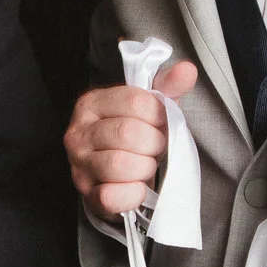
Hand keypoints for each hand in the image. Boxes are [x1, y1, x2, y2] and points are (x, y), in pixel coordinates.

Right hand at [66, 60, 200, 220]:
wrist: (118, 176)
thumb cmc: (137, 137)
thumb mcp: (151, 108)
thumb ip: (168, 87)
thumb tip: (187, 70)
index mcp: (92, 103)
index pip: (134, 102)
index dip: (158, 116)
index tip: (159, 124)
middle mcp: (79, 132)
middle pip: (128, 133)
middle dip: (154, 144)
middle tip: (156, 148)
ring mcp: (79, 165)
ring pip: (119, 164)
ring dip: (145, 168)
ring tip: (146, 166)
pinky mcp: (87, 194)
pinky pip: (111, 196)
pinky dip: (133, 194)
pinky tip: (139, 187)